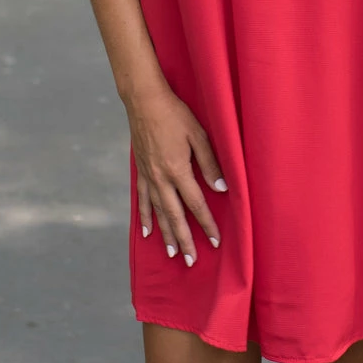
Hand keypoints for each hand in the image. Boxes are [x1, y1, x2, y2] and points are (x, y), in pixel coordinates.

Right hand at [126, 83, 227, 264]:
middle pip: (175, 215)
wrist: (144, 101)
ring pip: (158, 212)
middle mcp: (161, 178)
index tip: (215, 241)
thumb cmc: (175, 114)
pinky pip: (142, 200)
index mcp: (177, 169)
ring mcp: (148, 176)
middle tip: (191, 261)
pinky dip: (145, 217)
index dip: (206, 224)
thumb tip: (221, 189)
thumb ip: (210, 163)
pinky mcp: (140, 171)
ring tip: (172, 253)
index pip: (196, 204)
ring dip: (166, 234)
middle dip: (185, 239)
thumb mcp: (199, 135)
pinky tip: (147, 231)